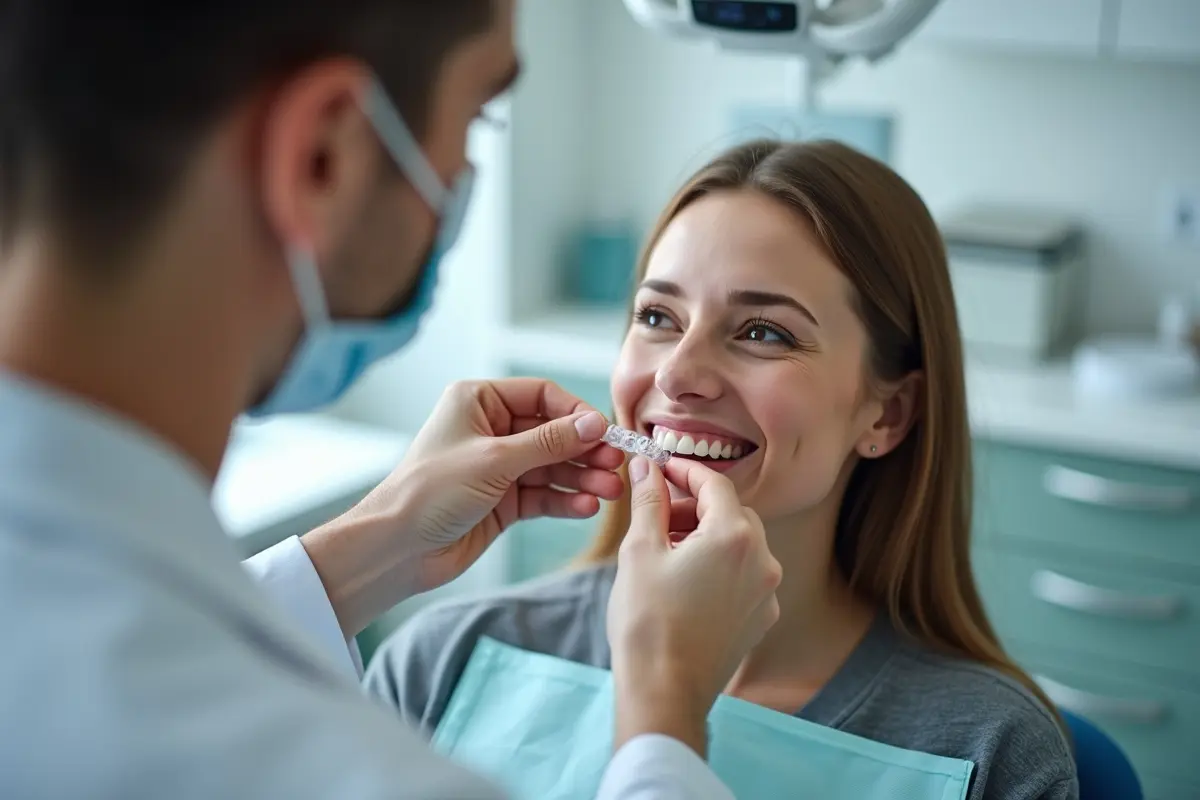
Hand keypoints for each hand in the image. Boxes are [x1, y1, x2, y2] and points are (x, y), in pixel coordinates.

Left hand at [303, 379, 623, 635]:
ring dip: (582, 478)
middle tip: (615, 467)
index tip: (605, 433)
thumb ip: (549, 442)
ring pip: (553, 466)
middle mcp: (490, 429)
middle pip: (553, 432)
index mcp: (478, 401)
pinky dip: (565, 500)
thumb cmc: (431, 492)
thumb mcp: (494, 460)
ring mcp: (498, 466)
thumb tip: (594, 424)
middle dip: (585, 450)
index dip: (576, 413)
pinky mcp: (503, 500)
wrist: (398, 548)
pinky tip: (586, 507)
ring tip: (609, 493)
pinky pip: (544, 494)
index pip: (541, 396)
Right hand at [606, 456, 781, 756]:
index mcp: (734, 536)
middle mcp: (762, 559)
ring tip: (667, 548)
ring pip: (740, 544)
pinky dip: (719, 566)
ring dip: (708, 536)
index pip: (715, 484)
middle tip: (658, 512)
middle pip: (732, 513)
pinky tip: (686, 580)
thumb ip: (649, 501)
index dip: (685, 471)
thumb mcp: (640, 551)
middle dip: (696, 506)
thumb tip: (647, 466)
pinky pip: (744, 575)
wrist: (665, 692)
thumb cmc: (648, 622)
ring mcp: (766, 592)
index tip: (661, 468)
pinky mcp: (760, 618)